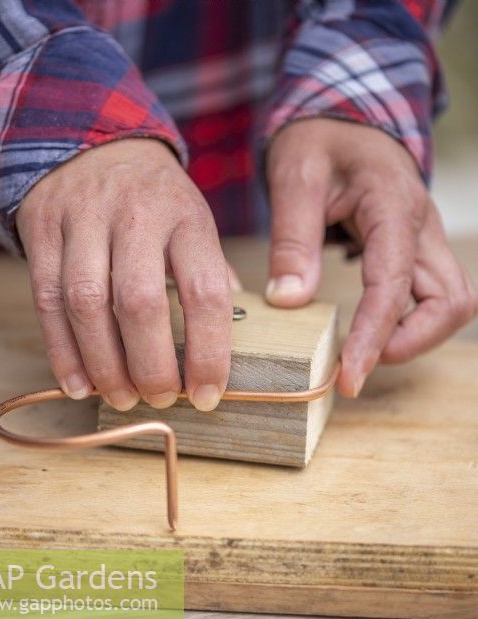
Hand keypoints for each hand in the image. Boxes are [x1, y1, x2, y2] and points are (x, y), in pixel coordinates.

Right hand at [16, 139, 232, 411]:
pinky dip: (62, 351)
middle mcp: (135, 216)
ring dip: (104, 365)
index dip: (207, 351)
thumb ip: (208, 276)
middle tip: (160, 400)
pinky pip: (46, 300)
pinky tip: (79, 385)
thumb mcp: (195, 221)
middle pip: (140, 303)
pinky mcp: (43, 231)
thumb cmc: (154, 200)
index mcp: (186, 217)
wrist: (90, 142)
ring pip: (86, 305)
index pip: (204, 292)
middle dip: (150, 365)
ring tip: (121, 399)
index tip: (207, 395)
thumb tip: (222, 342)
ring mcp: (83, 221)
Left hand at [266, 119, 477, 396]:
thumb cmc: (319, 141)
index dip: (374, 337)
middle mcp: (423, 227)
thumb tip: (290, 301)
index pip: (394, 284)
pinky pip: (433, 297)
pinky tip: (371, 332)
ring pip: (451, 303)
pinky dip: (410, 323)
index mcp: (393, 206)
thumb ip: (293, 238)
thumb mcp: (295, 177)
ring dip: (416, 336)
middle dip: (410, 343)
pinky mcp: (418, 252)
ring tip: (363, 352)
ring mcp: (426, 240)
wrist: (344, 118)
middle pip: (451, 302)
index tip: (348, 377)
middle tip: (356, 366)